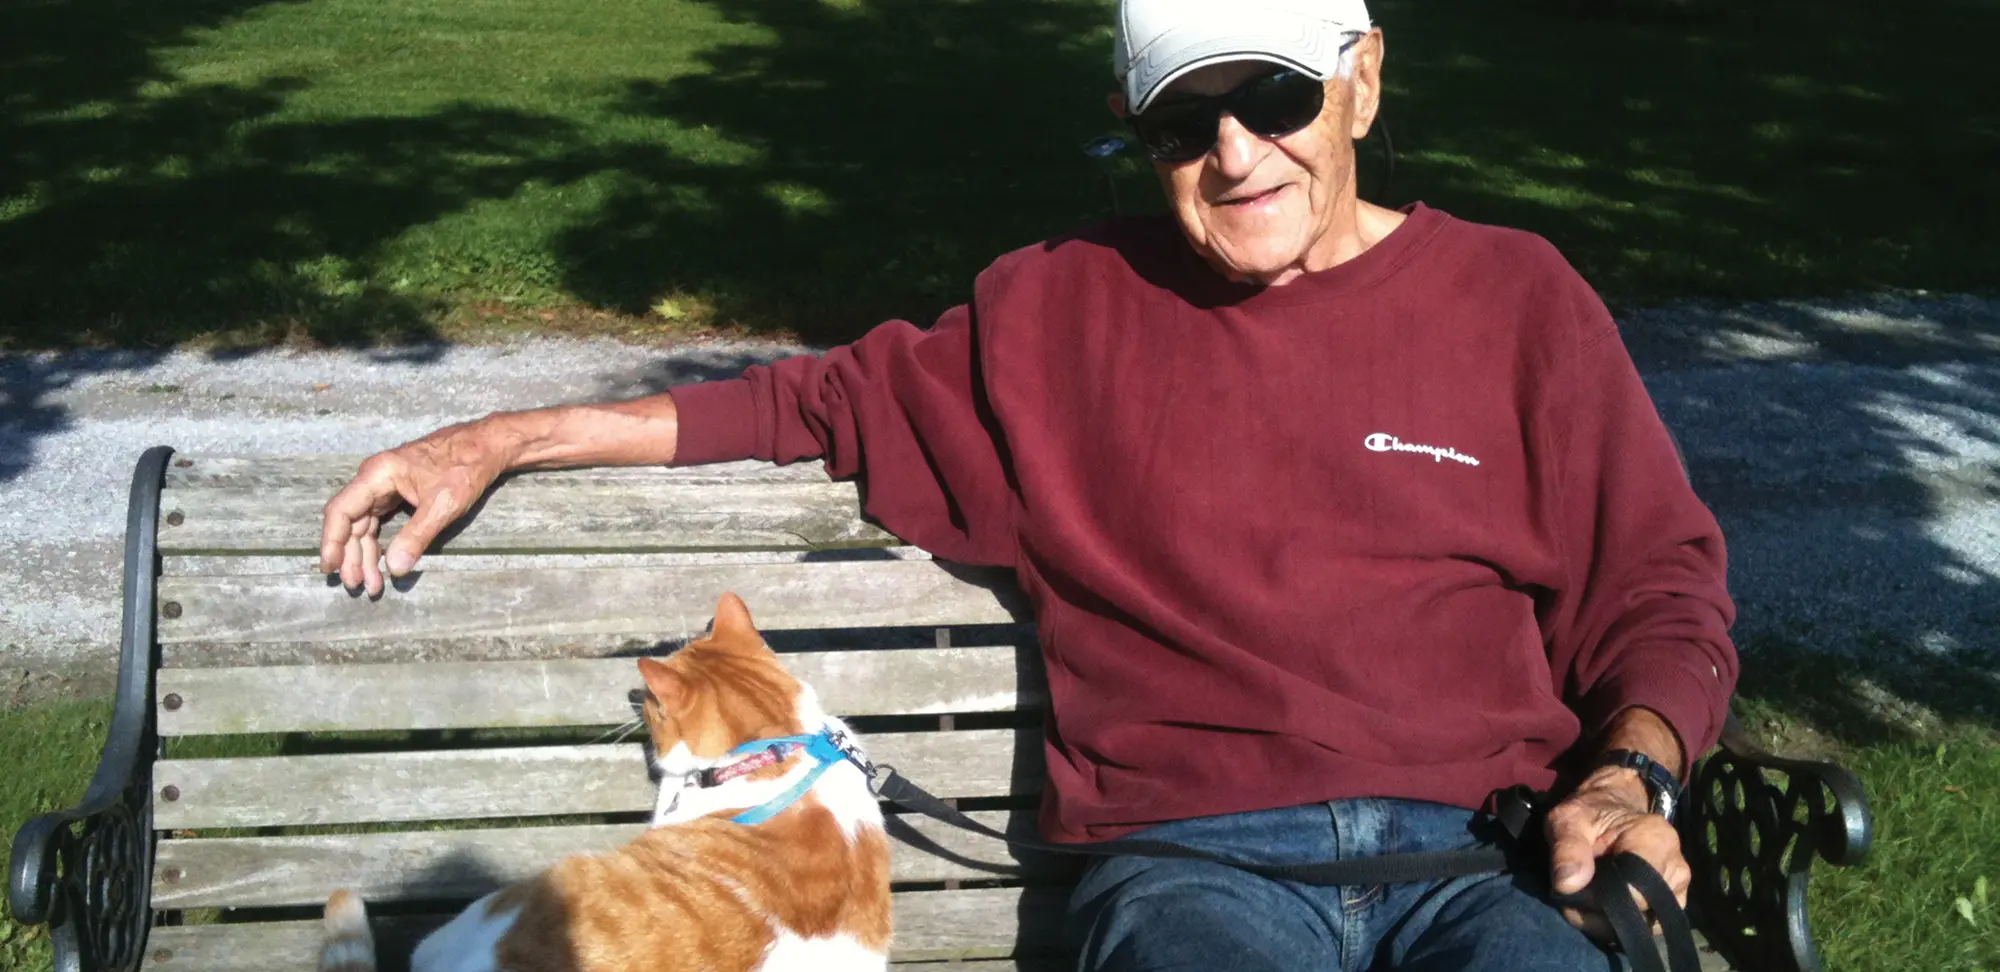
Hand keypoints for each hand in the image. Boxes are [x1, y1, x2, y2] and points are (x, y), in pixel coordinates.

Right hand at [320, 421, 517, 593]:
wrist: (486, 446)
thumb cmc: (464, 467)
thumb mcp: (442, 504)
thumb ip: (416, 536)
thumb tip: (393, 569)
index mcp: (377, 474)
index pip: (341, 511)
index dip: (332, 541)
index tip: (329, 567)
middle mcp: (374, 478)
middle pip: (351, 522)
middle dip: (352, 555)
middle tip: (356, 585)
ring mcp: (385, 486)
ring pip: (364, 525)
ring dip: (365, 554)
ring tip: (371, 584)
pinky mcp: (398, 493)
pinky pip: (379, 522)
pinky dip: (379, 544)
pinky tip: (381, 564)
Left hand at [1544, 766, 1690, 941]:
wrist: (1610, 812)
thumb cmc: (1589, 815)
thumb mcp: (1567, 821)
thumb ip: (1567, 848)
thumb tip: (1568, 885)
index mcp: (1655, 838)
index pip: (1636, 889)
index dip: (1601, 897)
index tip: (1575, 886)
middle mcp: (1676, 867)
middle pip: (1639, 911)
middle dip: (1600, 911)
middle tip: (1575, 893)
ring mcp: (1678, 889)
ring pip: (1643, 924)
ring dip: (1606, 920)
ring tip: (1585, 897)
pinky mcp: (1672, 905)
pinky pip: (1646, 926)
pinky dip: (1618, 924)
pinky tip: (1598, 906)